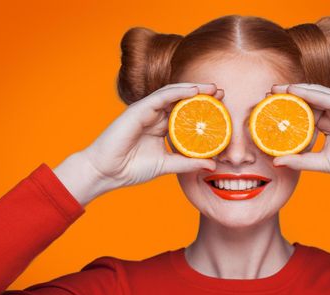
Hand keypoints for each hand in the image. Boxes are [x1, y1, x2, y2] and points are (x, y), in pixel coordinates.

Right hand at [55, 83, 221, 205]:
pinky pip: (161, 96)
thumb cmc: (130, 168)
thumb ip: (188, 163)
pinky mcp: (138, 109)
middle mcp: (155, 116)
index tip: (223, 109)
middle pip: (182, 101)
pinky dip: (178, 92)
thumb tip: (212, 165)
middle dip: (203, 95)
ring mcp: (146, 111)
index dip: (203, 109)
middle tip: (223, 93)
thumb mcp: (166, 165)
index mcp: (161, 128)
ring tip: (212, 88)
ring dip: (194, 89)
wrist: (106, 172)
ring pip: (173, 94)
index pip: (186, 114)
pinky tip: (193, 91)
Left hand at [270, 83, 329, 197]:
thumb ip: (301, 160)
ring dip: (295, 90)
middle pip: (306, 100)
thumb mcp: (323, 162)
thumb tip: (276, 162)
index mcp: (328, 124)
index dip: (285, 109)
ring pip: (315, 94)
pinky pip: (329, 98)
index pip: (303, 112)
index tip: (265, 109)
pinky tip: (296, 91)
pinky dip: (311, 93)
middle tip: (265, 94)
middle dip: (286, 96)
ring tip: (276, 89)